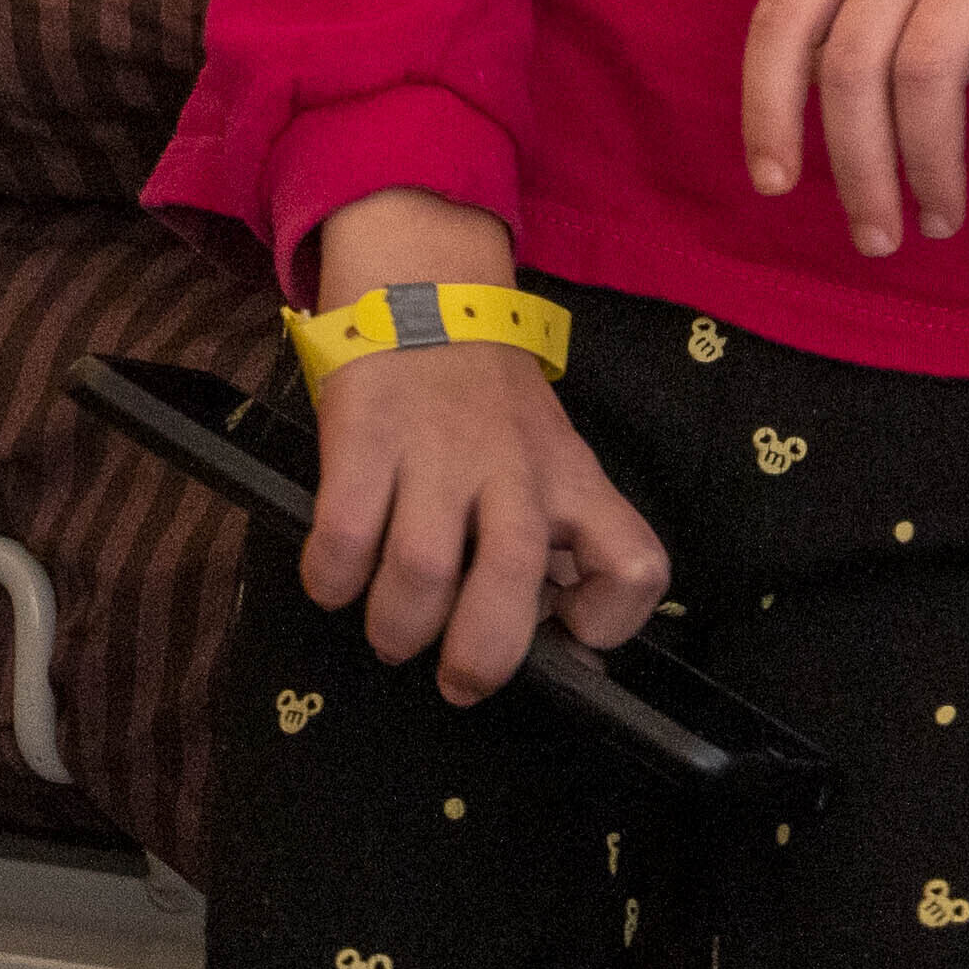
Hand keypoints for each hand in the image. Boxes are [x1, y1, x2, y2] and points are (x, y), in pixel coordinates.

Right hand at [292, 193, 663, 699]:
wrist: (424, 288)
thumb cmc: (486, 402)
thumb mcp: (547, 456)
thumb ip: (553, 537)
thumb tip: (549, 640)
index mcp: (571, 479)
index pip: (634, 565)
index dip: (607, 621)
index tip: (564, 628)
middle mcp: (513, 468)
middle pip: (511, 577)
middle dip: (480, 656)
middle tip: (457, 680)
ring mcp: (437, 451)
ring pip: (423, 570)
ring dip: (398, 627)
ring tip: (391, 630)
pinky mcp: (365, 435)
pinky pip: (345, 536)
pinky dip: (333, 579)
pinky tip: (337, 579)